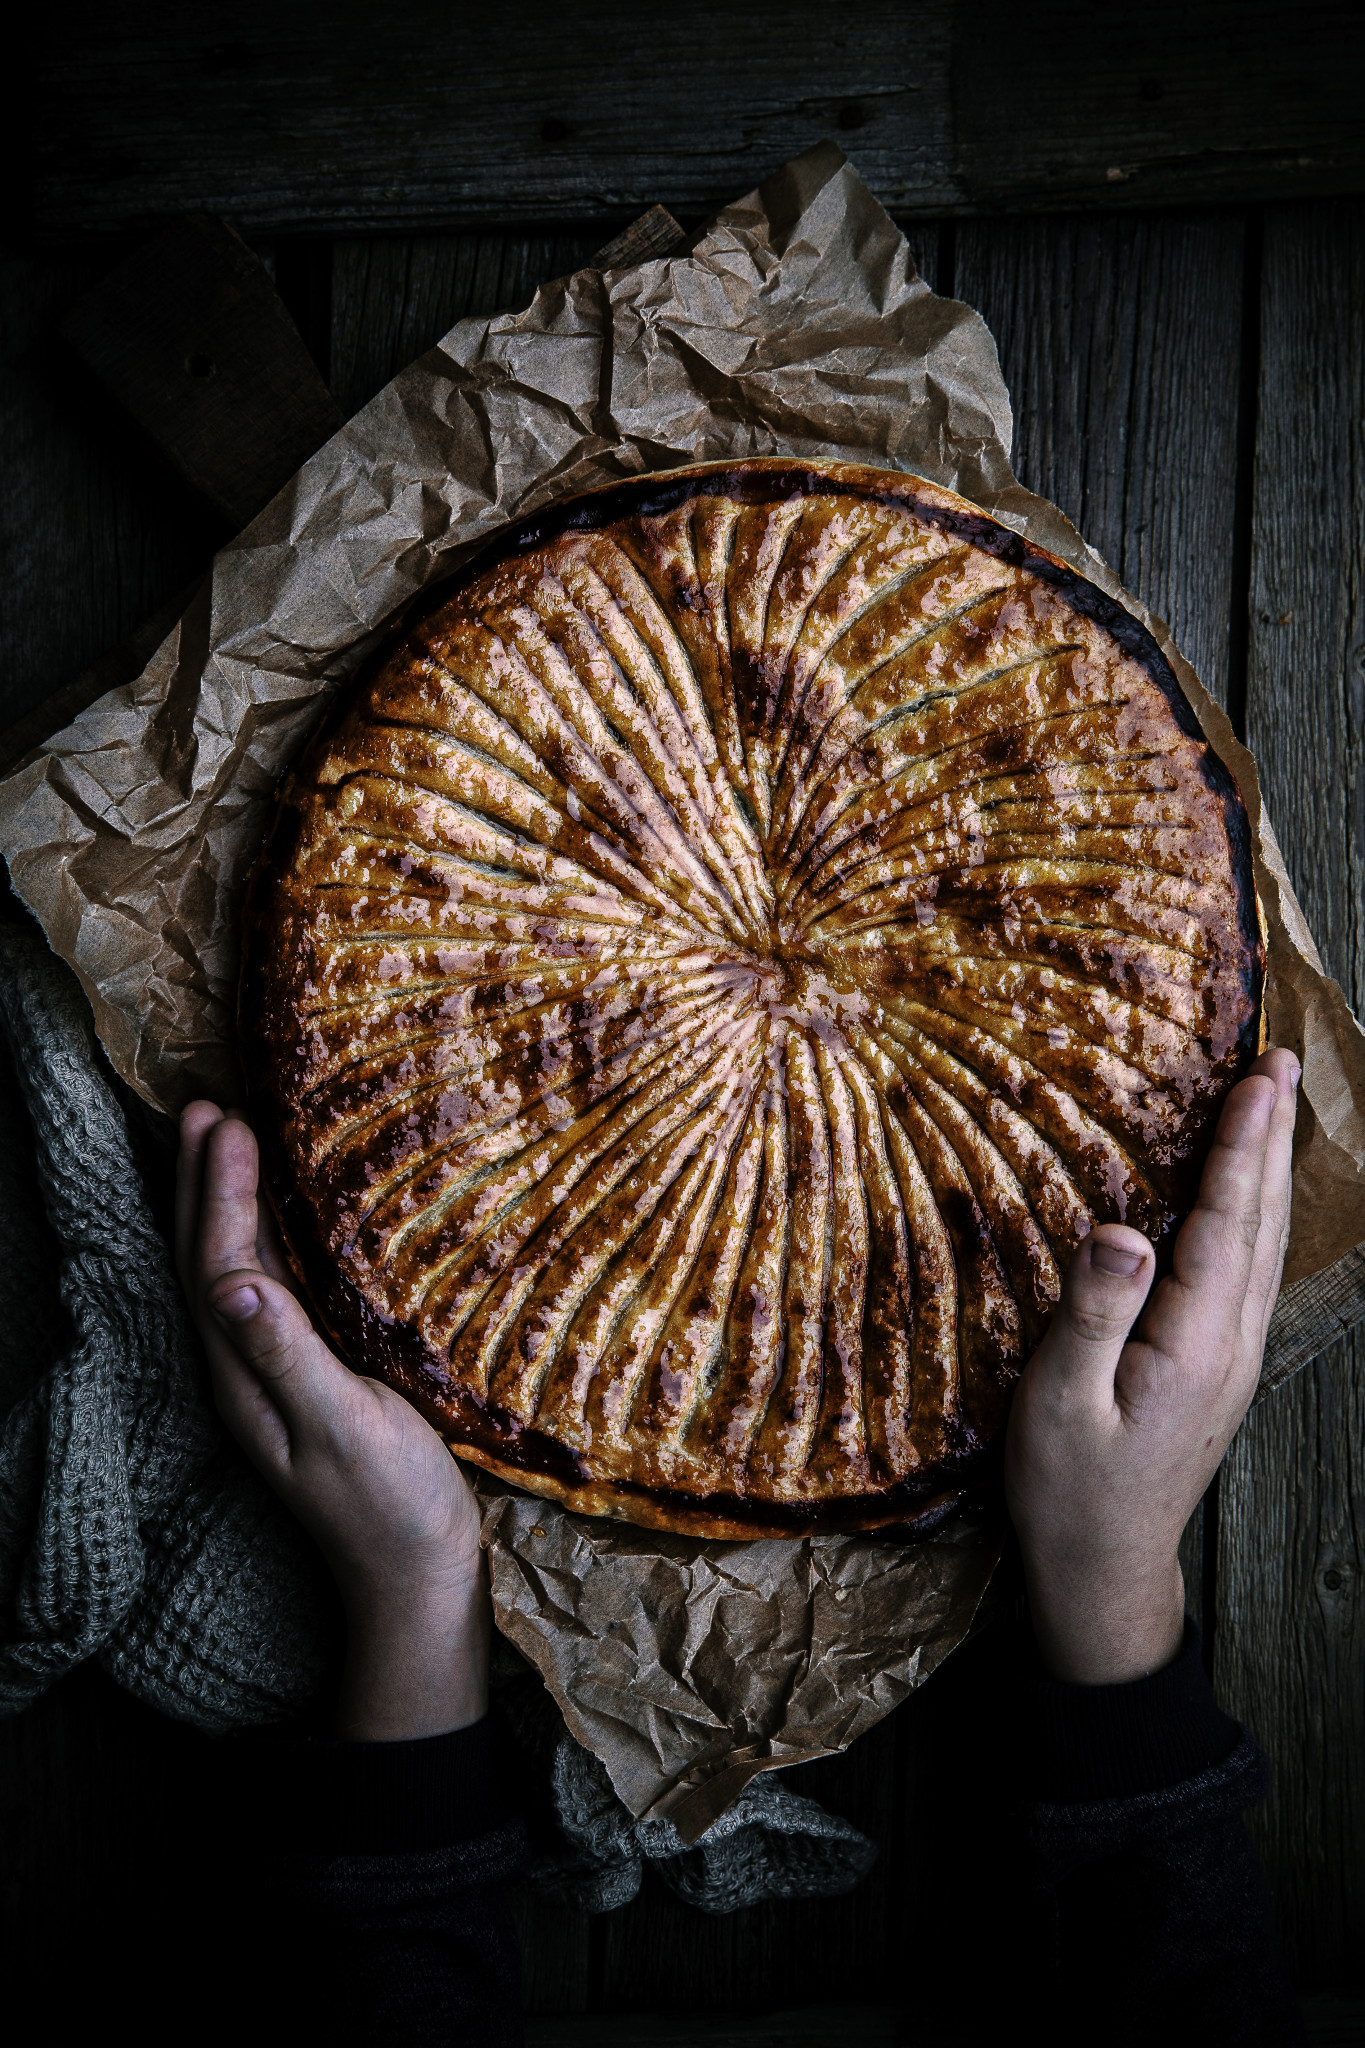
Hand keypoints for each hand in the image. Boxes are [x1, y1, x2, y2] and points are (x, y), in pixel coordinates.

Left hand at [176, 1103, 488, 1739]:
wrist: (416, 1577)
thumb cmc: (391, 1503)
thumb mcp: (345, 1424)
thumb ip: (290, 1354)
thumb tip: (237, 1283)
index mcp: (247, 1376)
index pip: (219, 1264)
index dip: (218, 1191)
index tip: (228, 1121)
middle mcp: (246, 1371)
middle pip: (208, 1261)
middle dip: (203, 1184)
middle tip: (206, 1109)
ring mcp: (274, 1379)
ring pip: (234, 1273)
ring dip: (225, 1205)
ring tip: (226, 1143)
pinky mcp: (308, 1382)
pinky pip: (272, 1292)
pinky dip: (266, 1240)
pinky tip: (285, 1223)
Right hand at [1005, 1047, 1299, 1685]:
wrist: (1104, 1569)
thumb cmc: (1070, 1490)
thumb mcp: (1060, 1401)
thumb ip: (1093, 1312)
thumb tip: (1121, 1229)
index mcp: (1194, 1343)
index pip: (1224, 1221)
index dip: (1241, 1144)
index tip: (1259, 1077)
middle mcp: (1230, 1343)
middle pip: (1260, 1221)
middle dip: (1270, 1137)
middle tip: (1282, 1064)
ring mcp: (1231, 1358)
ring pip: (1262, 1244)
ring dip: (1267, 1169)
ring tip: (1270, 1110)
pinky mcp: (1217, 1369)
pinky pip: (1246, 1269)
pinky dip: (1251, 1212)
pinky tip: (1241, 1199)